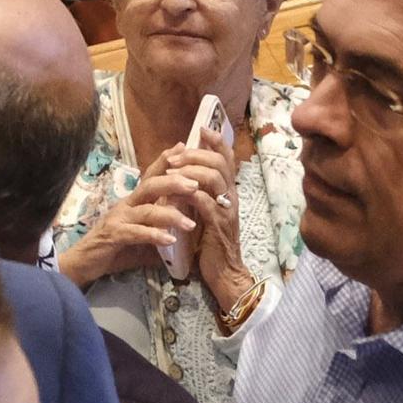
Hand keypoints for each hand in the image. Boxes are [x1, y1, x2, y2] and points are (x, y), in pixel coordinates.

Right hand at [57, 156, 200, 288]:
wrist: (84, 263)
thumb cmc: (116, 249)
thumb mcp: (145, 239)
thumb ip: (163, 233)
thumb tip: (190, 238)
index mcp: (135, 201)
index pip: (152, 176)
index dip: (165, 160)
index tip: (183, 146)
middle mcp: (127, 205)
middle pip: (150, 186)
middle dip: (173, 183)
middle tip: (195, 185)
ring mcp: (119, 219)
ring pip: (146, 210)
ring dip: (169, 215)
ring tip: (190, 224)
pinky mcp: (113, 235)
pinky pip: (135, 232)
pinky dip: (152, 235)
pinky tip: (169, 240)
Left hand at [167, 135, 254, 315]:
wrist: (222, 272)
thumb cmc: (210, 242)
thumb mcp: (204, 212)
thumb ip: (199, 192)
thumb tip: (184, 172)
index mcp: (228, 191)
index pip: (227, 158)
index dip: (216, 141)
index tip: (200, 129)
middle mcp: (231, 196)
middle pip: (219, 162)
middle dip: (195, 154)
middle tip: (174, 156)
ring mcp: (226, 210)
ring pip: (213, 178)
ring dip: (190, 170)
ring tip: (171, 172)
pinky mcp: (218, 225)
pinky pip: (205, 202)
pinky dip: (188, 195)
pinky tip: (174, 194)